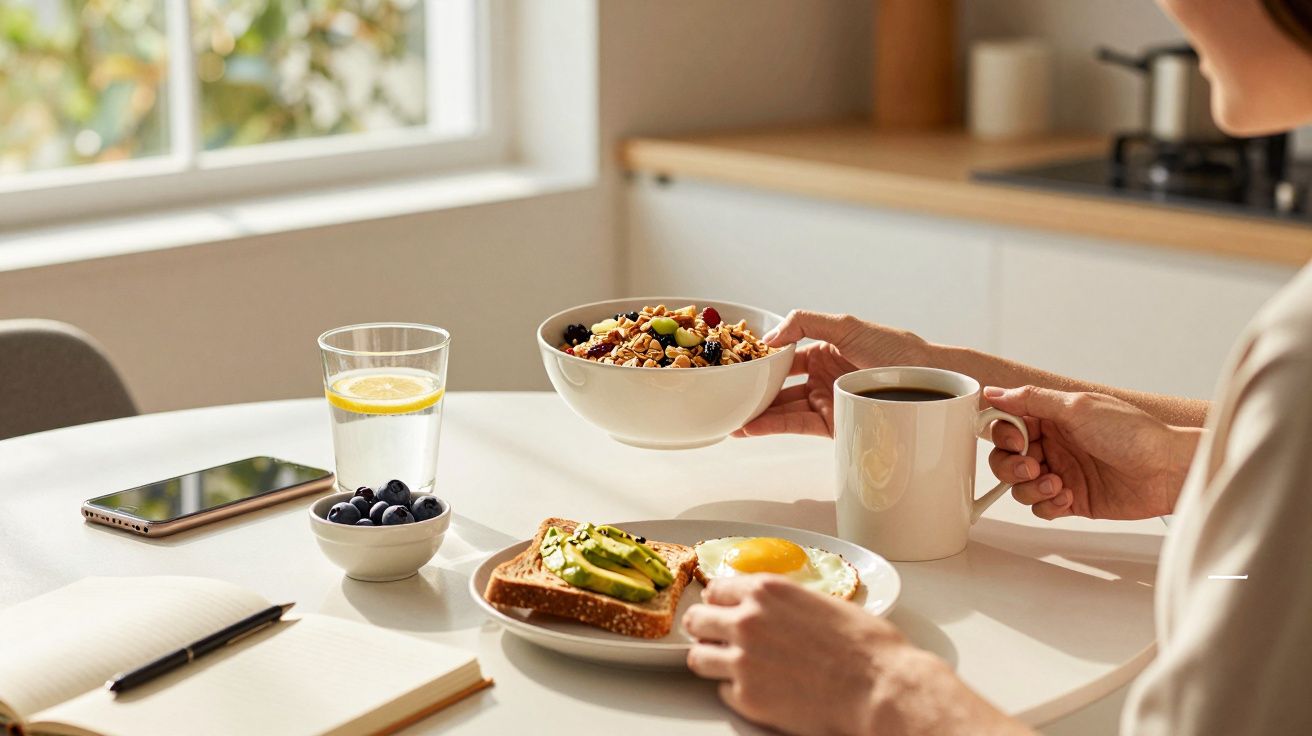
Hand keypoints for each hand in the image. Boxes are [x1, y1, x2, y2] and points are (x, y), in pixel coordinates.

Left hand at [684, 575, 1028, 735]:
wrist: (880, 686)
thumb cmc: (866, 646)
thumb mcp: (821, 602)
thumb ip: (785, 602)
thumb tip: (773, 609)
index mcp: (767, 591)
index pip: (716, 589)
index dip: (720, 602)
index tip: (722, 610)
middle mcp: (747, 620)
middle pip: (697, 620)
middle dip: (706, 629)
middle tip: (716, 638)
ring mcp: (742, 660)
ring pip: (698, 657)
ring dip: (712, 660)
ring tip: (730, 666)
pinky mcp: (747, 697)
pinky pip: (722, 690)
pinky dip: (735, 690)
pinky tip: (758, 689)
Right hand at [734, 311, 929, 436]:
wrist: (930, 383)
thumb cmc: (896, 350)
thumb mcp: (847, 325)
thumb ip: (805, 322)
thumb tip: (770, 337)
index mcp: (825, 348)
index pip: (784, 353)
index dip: (760, 359)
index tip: (736, 363)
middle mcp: (822, 375)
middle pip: (778, 383)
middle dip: (753, 390)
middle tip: (726, 395)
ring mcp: (826, 400)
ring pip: (783, 406)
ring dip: (757, 413)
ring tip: (731, 419)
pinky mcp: (831, 424)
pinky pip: (795, 424)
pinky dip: (772, 426)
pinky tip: (750, 428)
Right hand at [984, 385, 1199, 519]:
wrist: (1166, 469)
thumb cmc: (1131, 433)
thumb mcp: (1077, 407)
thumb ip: (1032, 400)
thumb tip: (994, 393)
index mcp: (1052, 417)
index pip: (1007, 424)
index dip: (1003, 434)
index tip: (1017, 440)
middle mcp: (1053, 444)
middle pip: (1006, 458)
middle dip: (1011, 466)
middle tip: (1033, 466)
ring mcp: (1061, 472)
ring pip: (1019, 486)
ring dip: (1031, 487)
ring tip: (1056, 483)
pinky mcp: (1071, 499)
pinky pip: (1040, 507)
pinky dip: (1048, 504)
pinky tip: (1069, 496)